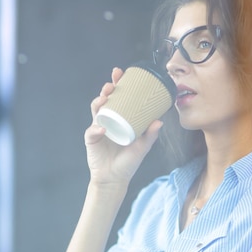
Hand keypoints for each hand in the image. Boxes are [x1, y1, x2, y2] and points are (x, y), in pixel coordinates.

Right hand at [85, 67, 162, 187]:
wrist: (115, 178)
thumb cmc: (128, 162)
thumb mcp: (142, 147)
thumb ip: (150, 135)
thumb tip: (160, 121)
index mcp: (120, 118)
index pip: (119, 97)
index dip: (118, 84)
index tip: (120, 73)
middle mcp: (108, 120)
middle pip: (106, 99)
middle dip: (107, 88)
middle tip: (112, 84)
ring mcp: (98, 128)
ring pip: (96, 110)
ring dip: (99, 102)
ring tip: (105, 99)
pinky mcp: (91, 139)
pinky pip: (92, 131)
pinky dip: (96, 129)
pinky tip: (102, 128)